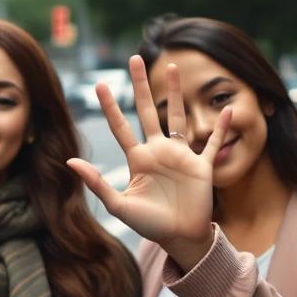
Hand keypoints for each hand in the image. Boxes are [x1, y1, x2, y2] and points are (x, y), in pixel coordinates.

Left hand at [67, 55, 230, 269]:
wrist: (180, 238)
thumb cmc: (150, 224)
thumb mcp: (119, 205)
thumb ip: (97, 183)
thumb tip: (70, 162)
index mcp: (138, 159)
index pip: (120, 126)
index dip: (111, 106)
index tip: (101, 84)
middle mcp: (158, 151)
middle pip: (147, 110)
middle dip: (141, 85)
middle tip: (134, 58)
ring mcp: (181, 156)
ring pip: (177, 116)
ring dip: (175, 93)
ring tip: (171, 67)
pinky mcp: (201, 166)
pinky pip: (211, 143)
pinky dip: (219, 128)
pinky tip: (226, 111)